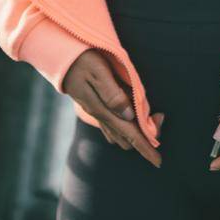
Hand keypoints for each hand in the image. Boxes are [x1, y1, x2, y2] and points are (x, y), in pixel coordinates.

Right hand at [61, 49, 163, 167]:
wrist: (60, 57)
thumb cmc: (82, 60)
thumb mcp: (98, 72)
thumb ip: (113, 94)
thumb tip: (129, 115)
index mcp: (103, 109)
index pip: (129, 134)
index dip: (145, 147)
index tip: (158, 161)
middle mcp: (100, 115)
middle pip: (127, 137)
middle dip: (145, 137)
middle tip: (159, 118)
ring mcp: (97, 112)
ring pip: (120, 133)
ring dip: (136, 132)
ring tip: (151, 119)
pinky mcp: (95, 106)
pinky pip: (112, 126)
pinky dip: (126, 126)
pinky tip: (132, 118)